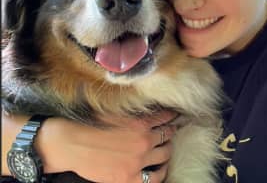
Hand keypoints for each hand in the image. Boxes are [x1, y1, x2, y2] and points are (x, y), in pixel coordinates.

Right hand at [36, 111, 176, 182]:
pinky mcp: (129, 177)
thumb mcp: (119, 111)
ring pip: (165, 154)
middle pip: (167, 135)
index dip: (171, 116)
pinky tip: (159, 169)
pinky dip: (160, 172)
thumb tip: (151, 109)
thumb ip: (136, 113)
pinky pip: (154, 178)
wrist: (72, 143)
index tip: (175, 115)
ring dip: (167, 150)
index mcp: (141, 121)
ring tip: (167, 148)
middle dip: (170, 132)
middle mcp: (144, 140)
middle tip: (171, 131)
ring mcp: (138, 160)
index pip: (165, 117)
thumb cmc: (92, 123)